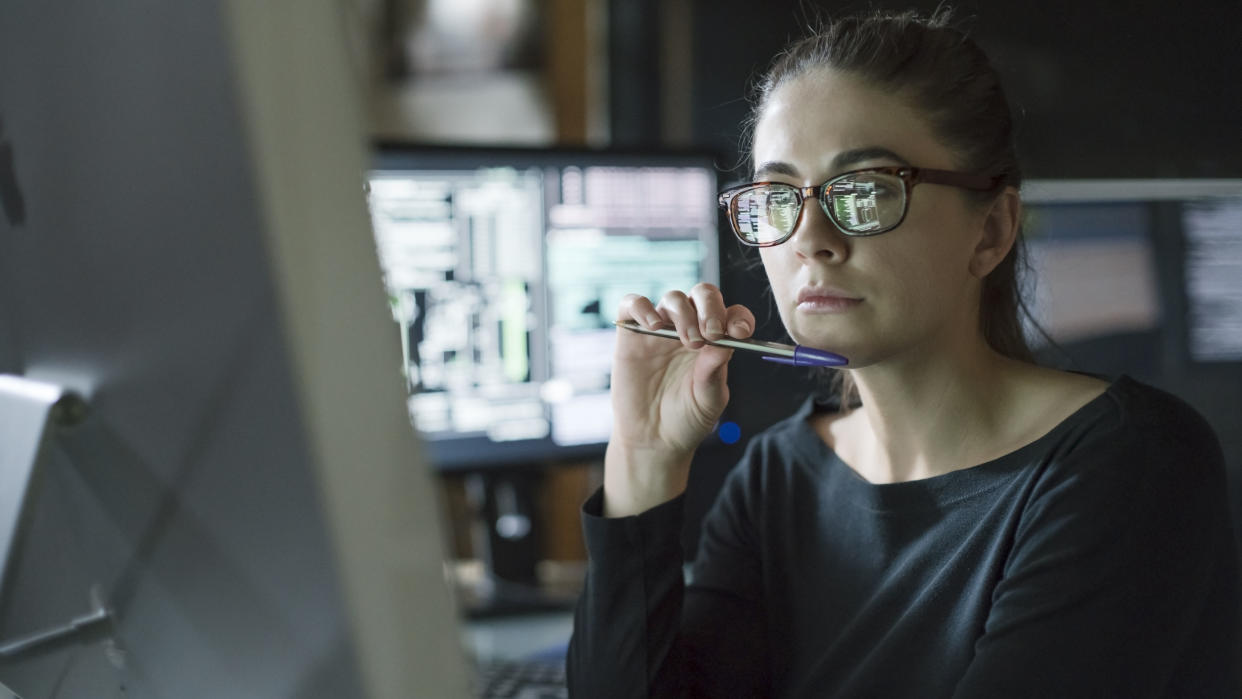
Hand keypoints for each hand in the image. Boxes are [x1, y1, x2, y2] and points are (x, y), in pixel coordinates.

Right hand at [604, 283, 754, 515]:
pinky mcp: (631, 334)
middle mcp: (689, 329)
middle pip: (703, 295)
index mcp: (715, 341)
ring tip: (687, 342)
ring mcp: (660, 330)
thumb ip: (715, 371)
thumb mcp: (709, 399)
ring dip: (684, 314)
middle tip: (711, 333)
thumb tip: (726, 341)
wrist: (652, 440)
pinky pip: (633, 304)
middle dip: (710, 308)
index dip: (738, 317)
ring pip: (673, 298)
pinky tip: (653, 327)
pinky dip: (643, 307)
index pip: (731, 314)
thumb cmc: (686, 419)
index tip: (739, 333)